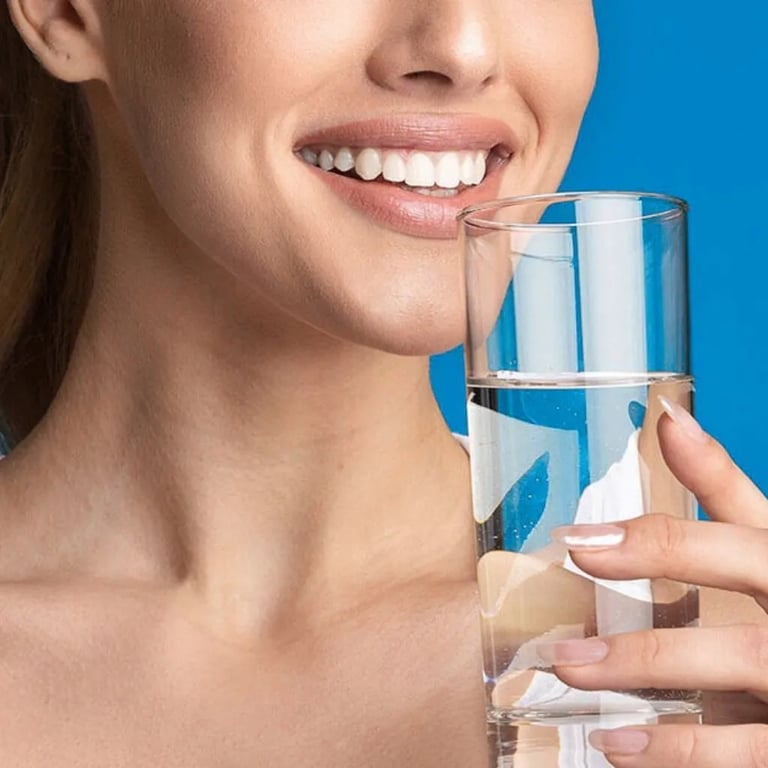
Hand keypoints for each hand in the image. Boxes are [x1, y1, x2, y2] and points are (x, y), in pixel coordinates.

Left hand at [547, 399, 767, 766]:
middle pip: (740, 591)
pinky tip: (613, 744)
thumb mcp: (765, 543)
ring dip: (643, 667)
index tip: (573, 538)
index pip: (735, 537)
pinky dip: (675, 752)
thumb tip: (666, 413)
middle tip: (570, 569)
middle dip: (657, 576)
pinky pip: (741, 753)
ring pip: (735, 669)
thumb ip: (720, 486)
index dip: (655, 538)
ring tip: (566, 665)